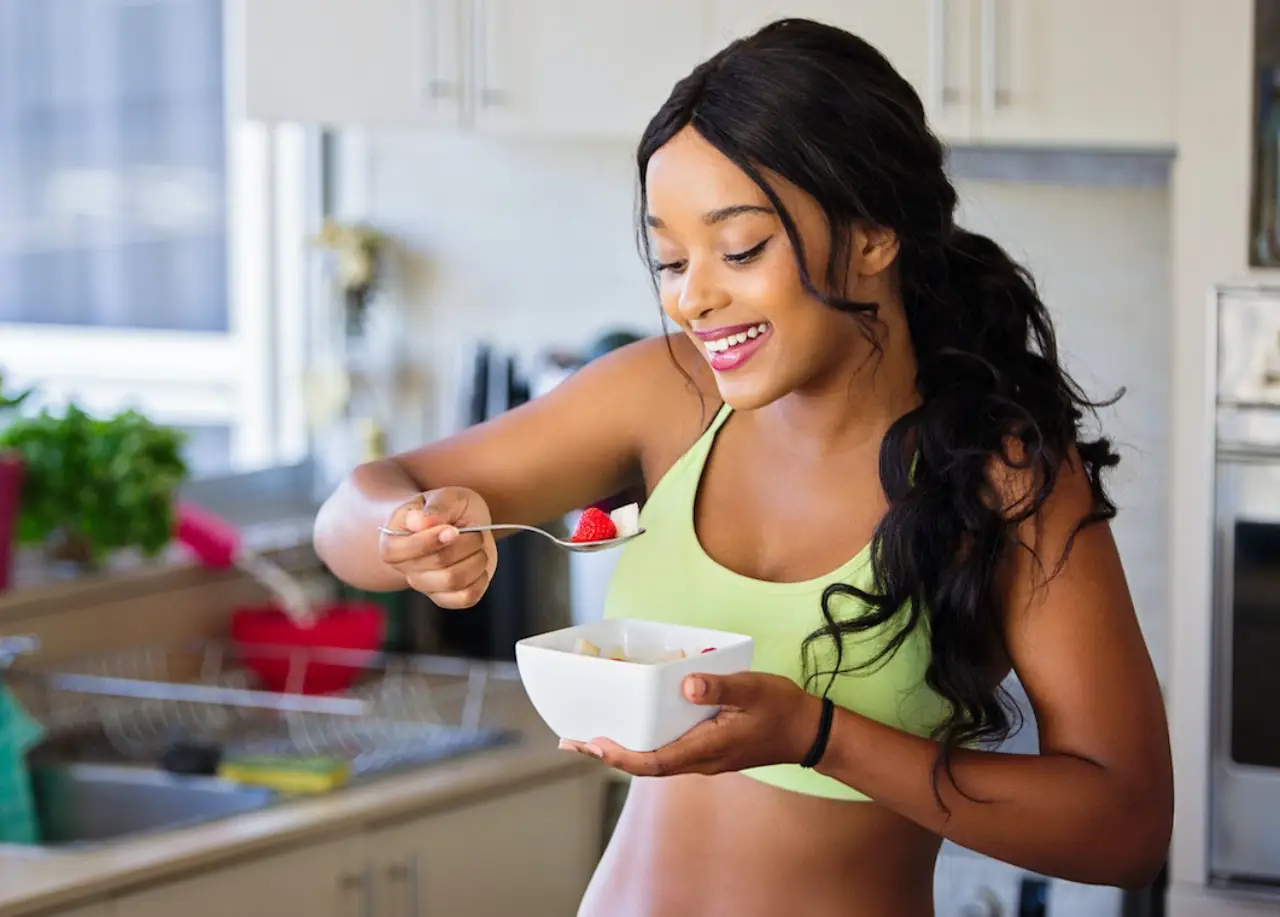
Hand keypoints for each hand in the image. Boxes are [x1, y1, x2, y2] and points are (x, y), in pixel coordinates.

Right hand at [378, 486, 496, 608]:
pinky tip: (478, 563)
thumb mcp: (444, 497)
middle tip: (474, 531)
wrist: (459, 522)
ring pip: (454, 581)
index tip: (454, 529)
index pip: (408, 550)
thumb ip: (434, 508)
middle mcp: (406, 569)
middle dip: (466, 543)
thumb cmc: (446, 508)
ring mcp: (426, 586)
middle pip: (439, 563)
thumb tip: (420, 523)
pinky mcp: (447, 598)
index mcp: (393, 543)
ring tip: (477, 545)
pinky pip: (466, 598)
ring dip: (476, 559)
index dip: (434, 539)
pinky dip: (480, 578)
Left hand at [560, 672, 823, 776]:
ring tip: (590, 737)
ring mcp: (703, 758)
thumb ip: (721, 687)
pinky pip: (666, 751)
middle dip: (607, 754)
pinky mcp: (707, 750)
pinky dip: (643, 743)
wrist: (808, 732)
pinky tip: (633, 726)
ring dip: (621, 750)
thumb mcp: (754, 690)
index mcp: (706, 749)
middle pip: (644, 764)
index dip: (620, 756)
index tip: (593, 744)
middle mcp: (699, 760)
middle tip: (572, 741)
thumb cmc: (781, 709)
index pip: (653, 762)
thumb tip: (687, 684)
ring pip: (654, 760)